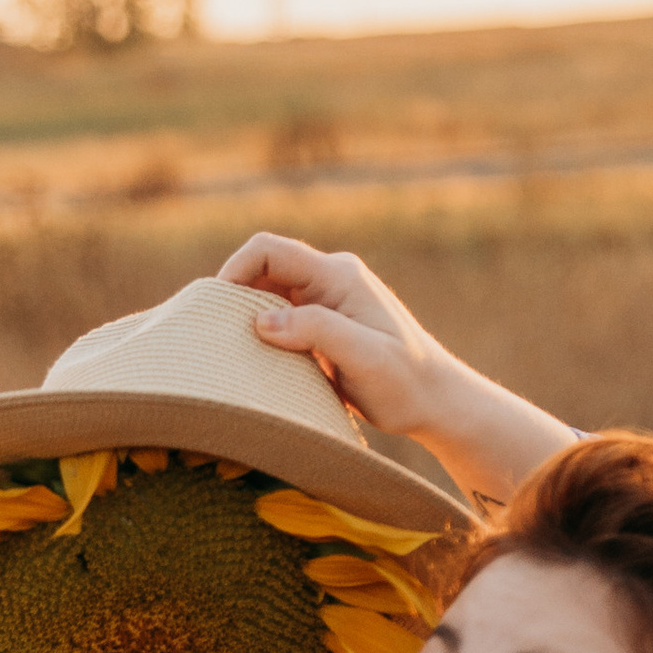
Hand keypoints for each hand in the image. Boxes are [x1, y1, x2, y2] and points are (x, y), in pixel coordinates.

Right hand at [218, 232, 576, 507]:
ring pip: (267, 296)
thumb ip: (316, 331)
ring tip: (235, 354)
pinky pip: (280, 319)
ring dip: (247, 319)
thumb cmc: (406, 382)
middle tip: (217, 339)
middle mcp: (329, 280)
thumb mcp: (364, 357)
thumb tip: (260, 321)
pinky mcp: (323, 326)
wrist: (436, 401)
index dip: (234, 270)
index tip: (215, 310)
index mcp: (337, 276)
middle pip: (263, 270)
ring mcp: (326, 302)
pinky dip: (262, 336)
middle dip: (234, 298)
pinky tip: (258, 365)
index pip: (269, 251)